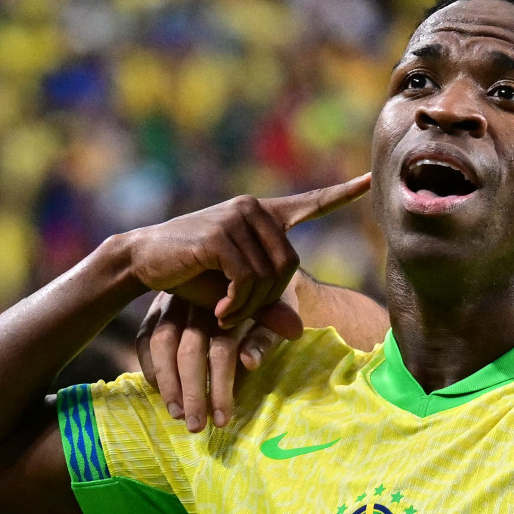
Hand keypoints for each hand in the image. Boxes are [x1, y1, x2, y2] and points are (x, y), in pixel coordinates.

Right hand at [119, 175, 369, 325]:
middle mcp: (253, 210)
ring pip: (268, 277)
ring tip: (225, 314)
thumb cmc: (190, 276)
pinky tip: (220, 312)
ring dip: (248, 307)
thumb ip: (266, 307)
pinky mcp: (220, 235)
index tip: (370, 182)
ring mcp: (236, 217)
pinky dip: (236, 304)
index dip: (341, 195)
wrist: (143, 262)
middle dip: (266, 301)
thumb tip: (298, 332)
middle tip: (237, 316)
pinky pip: (247, 279)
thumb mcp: (234, 295)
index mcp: (261, 216)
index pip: (309, 203)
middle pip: (288, 266)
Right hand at [137, 291, 300, 430]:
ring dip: (168, 383)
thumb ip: (265, 338)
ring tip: (176, 414)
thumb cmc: (263, 300)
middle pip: (189, 351)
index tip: (222, 420)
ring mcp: (173, 305)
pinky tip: (160, 391)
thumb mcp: (273, 316)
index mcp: (230, 307)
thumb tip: (250, 364)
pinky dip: (150, 366)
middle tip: (196, 427)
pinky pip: (145, 339)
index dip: (220, 388)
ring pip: (162, 344)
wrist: (242, 261)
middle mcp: (197, 304)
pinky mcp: (155, 310)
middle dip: (192, 393)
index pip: (221, 351)